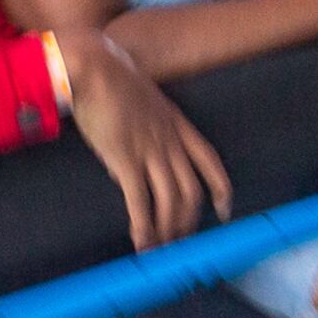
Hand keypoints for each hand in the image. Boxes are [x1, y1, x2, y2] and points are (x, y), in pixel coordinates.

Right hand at [59, 27, 228, 250]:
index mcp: (177, 125)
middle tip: (179, 243)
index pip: (210, 162)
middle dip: (189, 222)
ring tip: (161, 250)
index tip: (224, 210)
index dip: (221, 189)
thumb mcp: (141, 104)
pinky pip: (141, 202)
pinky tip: (142, 244)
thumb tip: (130, 171)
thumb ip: (145, 134)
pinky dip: (144, 227)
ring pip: (172, 201)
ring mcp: (151, 151)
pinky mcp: (126, 160)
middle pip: (192, 191)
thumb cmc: (109, 79)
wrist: (93, 66)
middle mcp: (170, 142)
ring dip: (169, 231)